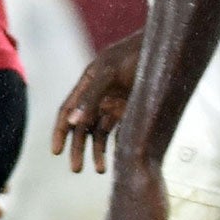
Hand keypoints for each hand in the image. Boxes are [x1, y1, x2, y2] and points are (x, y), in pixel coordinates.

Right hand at [53, 31, 144, 174]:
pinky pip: (120, 131)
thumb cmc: (134, 56)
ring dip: (98, 151)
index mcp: (86, 84)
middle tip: (76, 169)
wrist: (163, 49)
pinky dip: (117, 145)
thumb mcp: (110, 73)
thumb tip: (74, 122)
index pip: (67, 112)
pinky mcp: (131, 109)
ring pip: (100, 132)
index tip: (56, 152)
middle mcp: (98, 96)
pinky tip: (118, 160)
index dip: (60, 132)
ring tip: (100, 170)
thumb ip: (91, 96)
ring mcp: (115, 103)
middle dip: (77, 148)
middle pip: (82, 127)